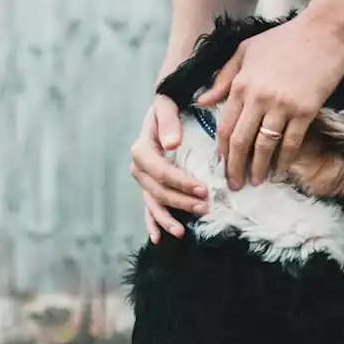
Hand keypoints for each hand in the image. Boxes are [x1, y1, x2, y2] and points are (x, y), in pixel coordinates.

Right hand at [129, 94, 207, 242]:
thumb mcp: (167, 106)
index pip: (160, 171)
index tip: (203, 189)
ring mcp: (144, 180)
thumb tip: (172, 144)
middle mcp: (139, 167)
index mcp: (142, 149)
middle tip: (205, 208)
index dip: (180, 182)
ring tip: (182, 232)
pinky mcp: (150, 187)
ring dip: (167, 218)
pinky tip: (159, 238)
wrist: (164, 108)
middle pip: (158, 190)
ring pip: (153, 203)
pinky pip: (149, 208)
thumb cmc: (169, 105)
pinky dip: (153, 223)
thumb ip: (169, 122)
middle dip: (180, 202)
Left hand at [198, 13, 343, 188]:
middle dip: (235, 167)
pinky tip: (281, 170)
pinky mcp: (305, 110)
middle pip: (240, 141)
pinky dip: (284, 160)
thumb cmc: (286, 38)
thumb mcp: (246, 50)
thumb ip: (224, 77)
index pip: (225, 125)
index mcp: (241, 83)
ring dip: (258, 168)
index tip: (222, 166)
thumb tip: (203, 101)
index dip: (223, 151)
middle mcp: (258, 97)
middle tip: (234, 185)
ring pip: (264, 146)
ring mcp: (282, 105)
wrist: (325, 31)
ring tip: (256, 181)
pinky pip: (291, 143)